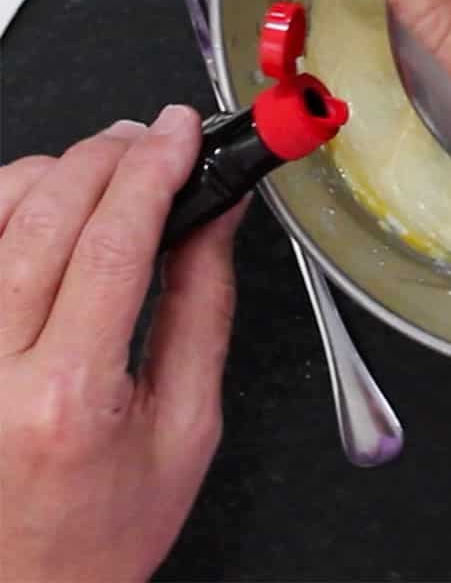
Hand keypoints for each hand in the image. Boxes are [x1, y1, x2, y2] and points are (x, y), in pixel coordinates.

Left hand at [0, 107, 243, 582]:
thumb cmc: (99, 532)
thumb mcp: (188, 426)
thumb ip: (203, 307)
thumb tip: (217, 215)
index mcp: (71, 399)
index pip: (116, 243)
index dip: (155, 167)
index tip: (182, 130)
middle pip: (46, 216)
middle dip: (109, 154)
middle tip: (151, 135)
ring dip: (53, 171)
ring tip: (103, 166)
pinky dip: (2, 205)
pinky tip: (40, 203)